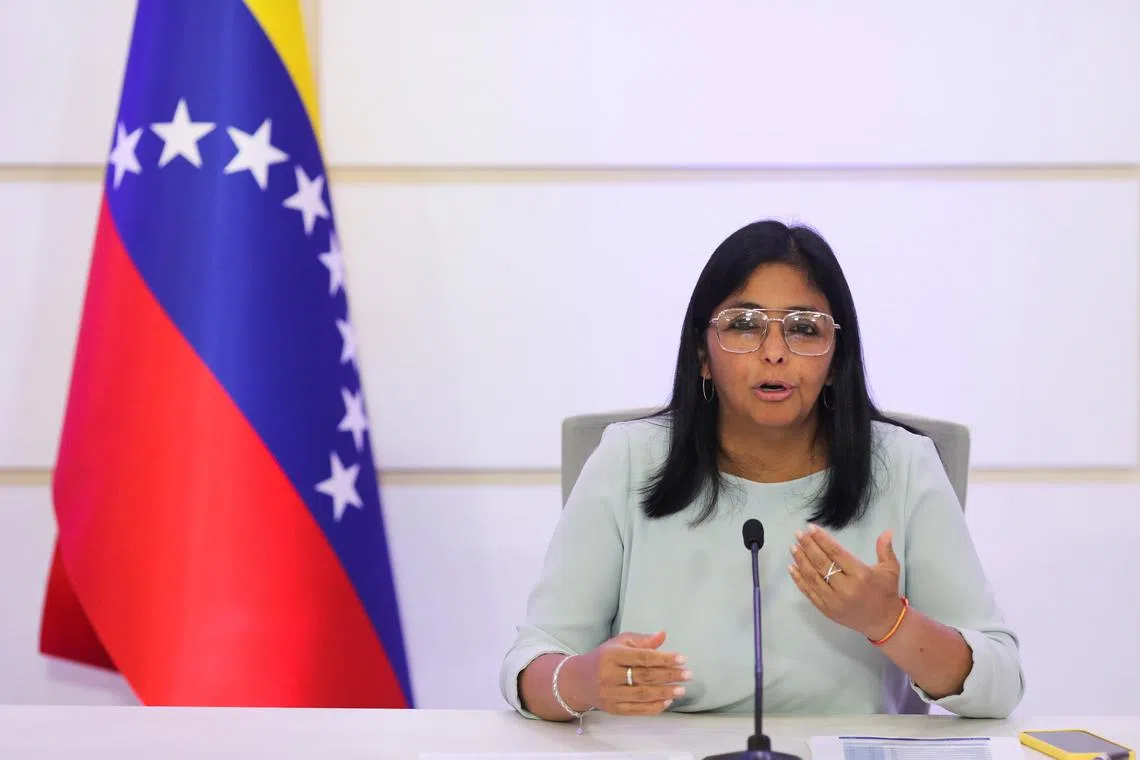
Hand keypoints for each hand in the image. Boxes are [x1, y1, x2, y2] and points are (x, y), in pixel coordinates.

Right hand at [565, 631, 689, 715]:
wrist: (578, 680)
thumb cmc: (604, 657)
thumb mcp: (620, 643)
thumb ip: (642, 641)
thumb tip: (663, 635)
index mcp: (611, 655)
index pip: (643, 658)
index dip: (664, 658)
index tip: (682, 659)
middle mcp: (609, 675)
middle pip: (645, 676)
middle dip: (669, 676)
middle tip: (688, 675)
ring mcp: (610, 694)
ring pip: (642, 694)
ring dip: (665, 693)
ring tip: (681, 690)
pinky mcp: (612, 709)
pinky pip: (637, 710)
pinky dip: (654, 707)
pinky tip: (667, 701)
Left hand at [788, 524, 903, 640]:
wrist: (884, 623)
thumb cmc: (886, 593)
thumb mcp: (890, 569)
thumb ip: (885, 549)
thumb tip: (888, 531)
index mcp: (860, 575)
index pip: (836, 553)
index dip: (822, 540)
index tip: (811, 528)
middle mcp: (845, 588)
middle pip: (821, 563)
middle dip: (808, 546)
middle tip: (798, 534)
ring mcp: (834, 600)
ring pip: (812, 577)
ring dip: (801, 561)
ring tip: (793, 547)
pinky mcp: (826, 609)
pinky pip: (809, 592)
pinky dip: (799, 580)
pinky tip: (792, 568)